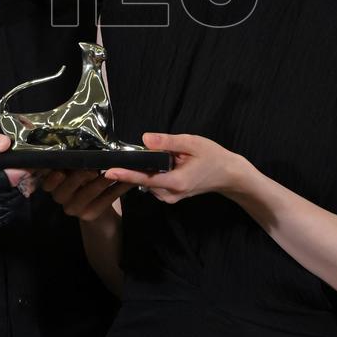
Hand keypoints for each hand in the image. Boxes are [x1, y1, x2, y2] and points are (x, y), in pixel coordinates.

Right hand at [0, 126, 31, 228]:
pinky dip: (12, 204)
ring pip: (5, 207)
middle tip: (32, 171)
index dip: (13, 173)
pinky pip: (2, 216)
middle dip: (20, 183)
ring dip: (18, 194)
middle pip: (2, 194)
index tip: (27, 165)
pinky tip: (14, 192)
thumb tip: (5, 143)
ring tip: (26, 180)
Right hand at [42, 169, 133, 221]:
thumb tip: (85, 140)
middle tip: (92, 167)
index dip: (51, 177)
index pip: (46, 182)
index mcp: (53, 184)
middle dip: (79, 177)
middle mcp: (60, 197)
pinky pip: (105, 200)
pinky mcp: (90, 215)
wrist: (96, 205)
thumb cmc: (84, 178)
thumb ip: (74, 160)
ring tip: (115, 170)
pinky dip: (117, 189)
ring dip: (102, 181)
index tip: (60, 170)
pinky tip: (128, 181)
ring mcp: (74, 208)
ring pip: (87, 194)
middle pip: (64, 189)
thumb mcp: (75, 169)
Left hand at [103, 133, 245, 203]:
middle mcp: (171, 194)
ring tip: (151, 156)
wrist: (229, 175)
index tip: (108, 171)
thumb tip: (145, 139)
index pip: (145, 178)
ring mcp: (171, 198)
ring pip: (148, 183)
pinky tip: (159, 163)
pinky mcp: (171, 196)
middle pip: (143, 181)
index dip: (126, 174)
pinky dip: (151, 174)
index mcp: (176, 182)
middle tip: (123, 155)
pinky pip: (154, 184)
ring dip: (143, 170)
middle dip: (133, 167)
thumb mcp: (192, 143)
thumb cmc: (213, 157)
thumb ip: (167, 142)